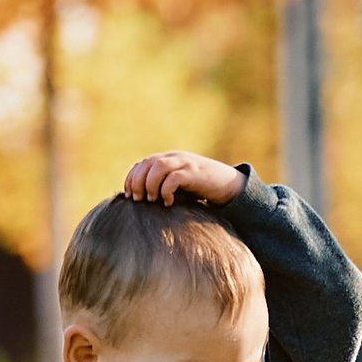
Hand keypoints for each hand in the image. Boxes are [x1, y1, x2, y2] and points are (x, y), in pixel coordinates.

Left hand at [123, 152, 245, 206]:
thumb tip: (144, 201)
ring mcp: (186, 163)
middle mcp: (175, 158)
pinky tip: (168, 203)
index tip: (129, 195)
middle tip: (137, 200)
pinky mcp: (195, 173)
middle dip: (137, 182)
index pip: (142, 163)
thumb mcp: (181, 185)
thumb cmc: (204, 189)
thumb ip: (165, 185)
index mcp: (169, 159)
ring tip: (151, 200)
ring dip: (150, 185)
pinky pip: (174, 178)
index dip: (132, 178)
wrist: (232, 186)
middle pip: (147, 163)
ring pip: (158, 167)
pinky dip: (166, 191)